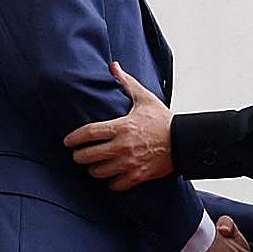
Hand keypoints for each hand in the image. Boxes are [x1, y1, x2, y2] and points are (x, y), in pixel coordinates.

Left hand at [64, 62, 174, 190]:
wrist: (184, 141)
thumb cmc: (163, 120)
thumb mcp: (144, 98)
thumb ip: (127, 83)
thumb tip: (114, 66)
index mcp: (121, 127)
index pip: (88, 133)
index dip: (74, 138)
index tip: (68, 142)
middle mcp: (122, 147)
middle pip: (88, 156)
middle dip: (79, 156)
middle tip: (78, 155)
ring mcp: (129, 163)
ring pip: (99, 172)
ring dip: (94, 169)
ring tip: (94, 165)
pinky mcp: (138, 176)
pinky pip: (115, 185)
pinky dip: (111, 182)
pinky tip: (112, 176)